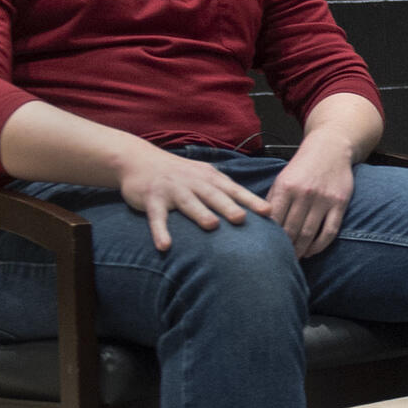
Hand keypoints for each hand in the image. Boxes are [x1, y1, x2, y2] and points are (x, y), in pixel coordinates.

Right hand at [115, 144, 269, 252]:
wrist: (139, 160)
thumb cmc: (180, 174)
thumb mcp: (204, 176)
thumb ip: (224, 191)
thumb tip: (251, 211)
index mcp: (210, 178)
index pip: (234, 190)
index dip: (251, 200)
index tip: (268, 212)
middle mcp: (194, 182)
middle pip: (214, 195)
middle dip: (228, 206)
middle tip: (242, 219)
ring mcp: (173, 190)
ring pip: (189, 202)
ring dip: (200, 213)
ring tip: (212, 225)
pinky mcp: (152, 199)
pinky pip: (157, 217)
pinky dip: (160, 231)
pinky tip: (164, 246)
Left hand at [266, 130, 359, 258]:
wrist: (330, 147)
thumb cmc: (303, 165)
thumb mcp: (283, 178)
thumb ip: (273, 200)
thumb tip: (261, 226)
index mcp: (285, 186)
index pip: (274, 220)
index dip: (270, 238)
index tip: (266, 250)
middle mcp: (304, 193)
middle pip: (291, 230)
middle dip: (285, 248)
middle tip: (280, 259)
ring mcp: (323, 199)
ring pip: (309, 233)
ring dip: (301, 250)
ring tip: (295, 258)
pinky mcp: (340, 203)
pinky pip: (330, 231)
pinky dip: (320, 245)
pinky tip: (312, 251)